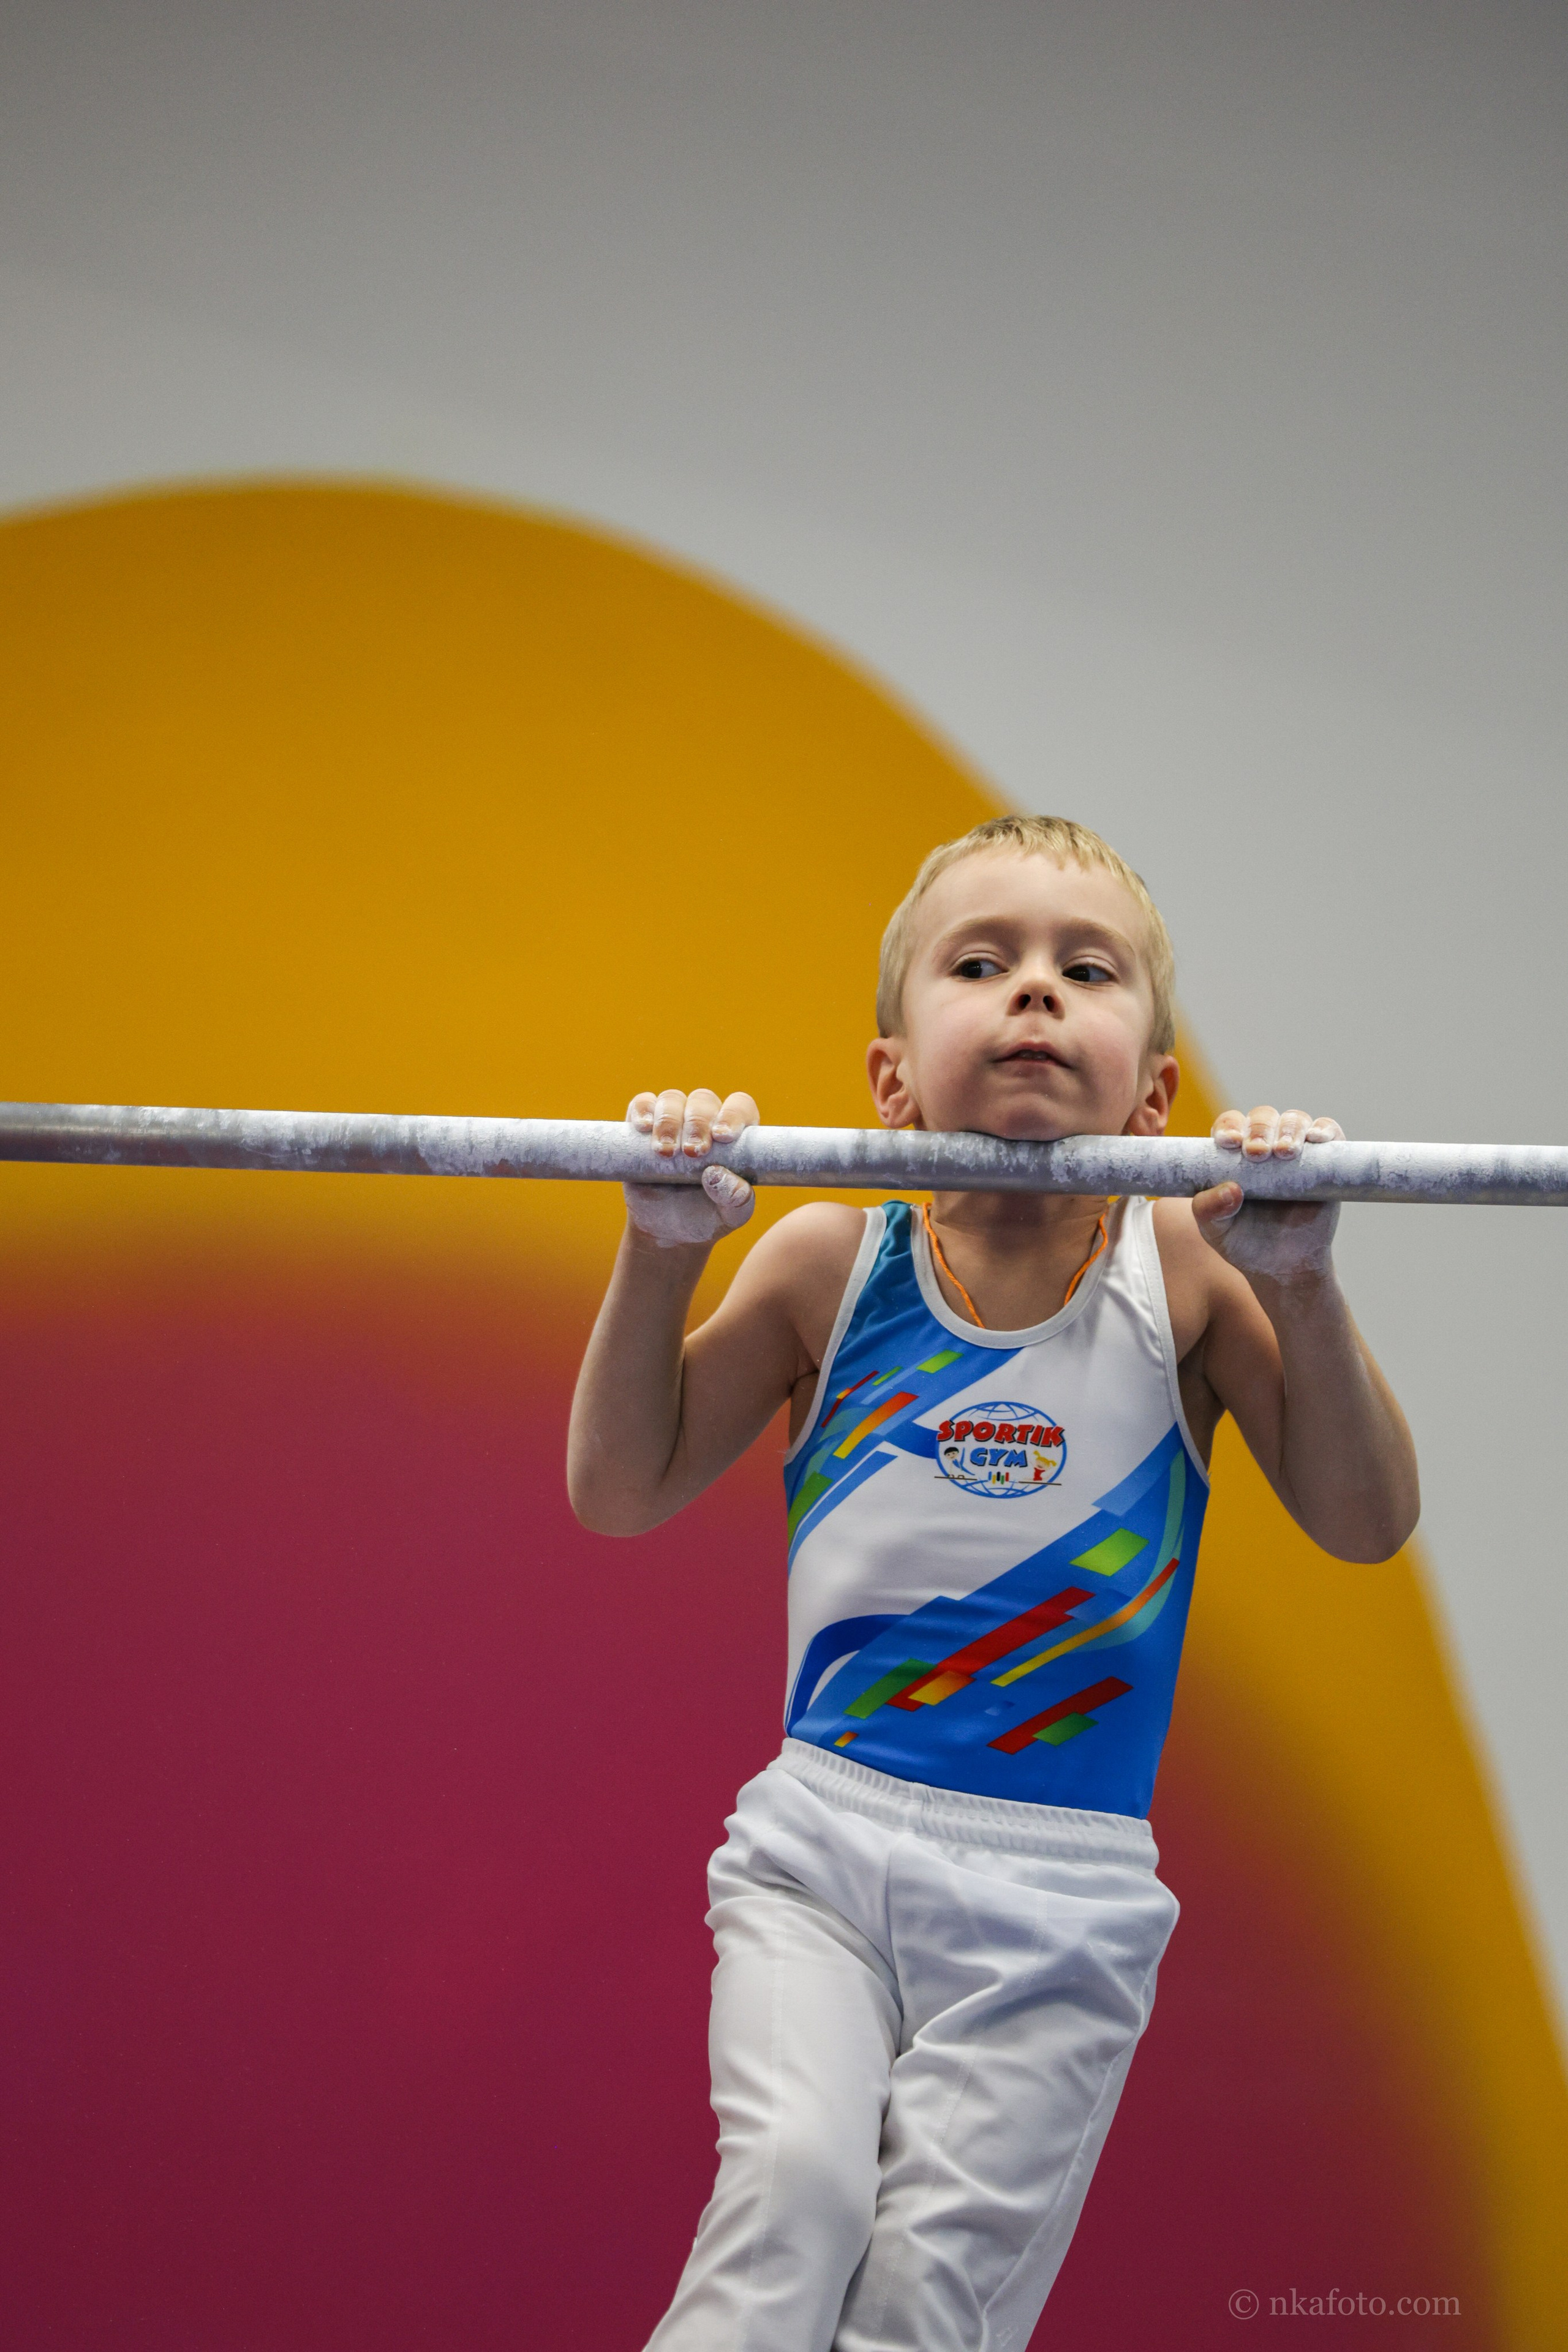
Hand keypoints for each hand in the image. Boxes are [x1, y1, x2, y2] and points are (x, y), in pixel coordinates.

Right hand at [622, 1087, 759, 1248]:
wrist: (669, 1232)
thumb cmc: (708, 1217)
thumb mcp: (731, 1214)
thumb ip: (736, 1197)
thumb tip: (717, 1174)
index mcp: (733, 1134)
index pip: (739, 1106)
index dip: (733, 1114)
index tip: (722, 1137)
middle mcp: (705, 1121)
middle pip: (703, 1101)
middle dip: (697, 1123)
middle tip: (692, 1153)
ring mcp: (673, 1120)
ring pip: (672, 1099)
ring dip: (669, 1121)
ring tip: (666, 1153)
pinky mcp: (643, 1128)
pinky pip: (641, 1105)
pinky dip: (642, 1110)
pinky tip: (643, 1128)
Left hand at [1194, 1104, 1344, 1283]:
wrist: (1283, 1267)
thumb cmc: (1243, 1242)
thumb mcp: (1215, 1229)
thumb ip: (1209, 1209)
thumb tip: (1230, 1189)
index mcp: (1233, 1154)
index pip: (1230, 1125)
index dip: (1229, 1127)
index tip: (1229, 1143)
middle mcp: (1265, 1145)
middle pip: (1263, 1117)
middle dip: (1259, 1129)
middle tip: (1257, 1153)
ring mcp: (1297, 1151)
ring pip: (1295, 1120)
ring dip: (1290, 1129)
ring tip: (1285, 1152)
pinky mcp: (1326, 1161)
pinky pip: (1330, 1133)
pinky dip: (1325, 1130)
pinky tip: (1316, 1139)